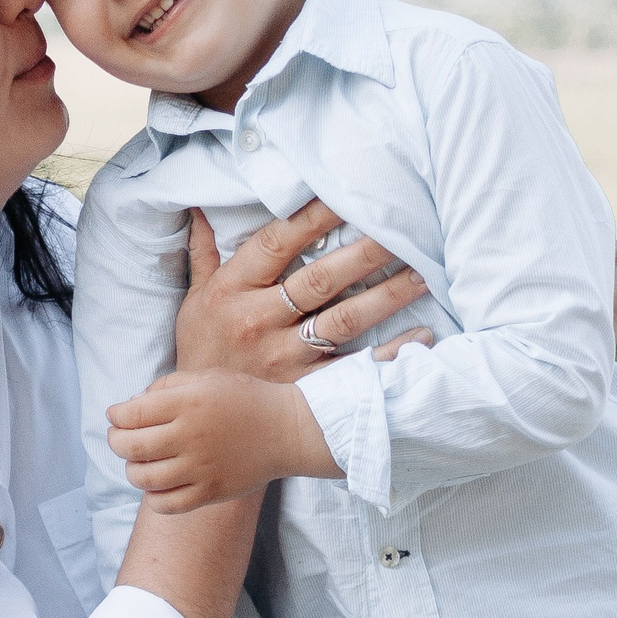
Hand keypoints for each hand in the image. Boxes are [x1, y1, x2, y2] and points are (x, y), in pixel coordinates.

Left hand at [107, 369, 341, 511]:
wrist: (287, 429)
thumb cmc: (244, 400)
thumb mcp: (206, 378)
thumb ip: (166, 387)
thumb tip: (131, 407)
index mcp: (187, 403)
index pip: (130, 415)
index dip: (115, 416)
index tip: (117, 415)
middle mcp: (190, 436)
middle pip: (129, 447)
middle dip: (117, 441)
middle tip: (121, 437)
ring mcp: (200, 468)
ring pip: (142, 478)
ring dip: (132, 469)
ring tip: (141, 462)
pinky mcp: (211, 492)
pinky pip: (165, 504)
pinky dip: (153, 496)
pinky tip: (159, 484)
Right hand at [173, 200, 434, 381]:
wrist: (197, 423)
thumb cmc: (201, 353)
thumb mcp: (194, 301)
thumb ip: (204, 254)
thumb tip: (199, 208)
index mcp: (232, 290)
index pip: (277, 242)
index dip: (313, 216)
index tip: (345, 194)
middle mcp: (258, 320)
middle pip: (319, 278)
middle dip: (363, 252)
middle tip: (401, 229)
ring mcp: (283, 356)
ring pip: (342, 319)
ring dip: (386, 296)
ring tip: (421, 275)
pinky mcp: (303, 388)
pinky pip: (353, 366)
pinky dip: (389, 353)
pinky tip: (421, 335)